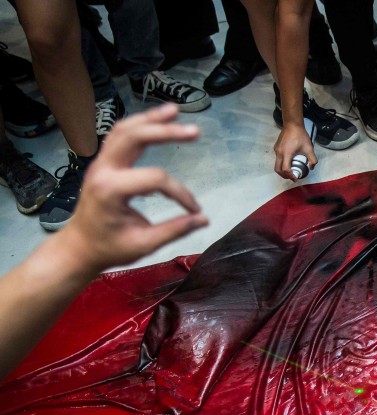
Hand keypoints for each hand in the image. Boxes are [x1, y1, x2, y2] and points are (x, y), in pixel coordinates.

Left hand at [59, 104, 207, 273]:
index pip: (156, 179)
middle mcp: (103, 170)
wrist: (78, 247)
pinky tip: (156, 121)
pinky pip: (119, 136)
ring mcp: (100, 163)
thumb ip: (174, 230)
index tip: (194, 210)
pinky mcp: (103, 163)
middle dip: (165, 131)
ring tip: (175, 111)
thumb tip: (204, 220)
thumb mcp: (143, 244)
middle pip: (135, 137)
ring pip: (124, 129)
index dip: (180, 193)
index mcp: (111, 190)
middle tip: (195, 131)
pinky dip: (138, 125)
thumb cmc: (109, 248)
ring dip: (150, 119)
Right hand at [274, 122, 315, 180]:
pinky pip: (277, 159)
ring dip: (282, 170)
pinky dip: (281, 164)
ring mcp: (276, 150)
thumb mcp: (309, 148)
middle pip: (278, 169)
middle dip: (284, 176)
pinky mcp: (276, 147)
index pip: (285, 169)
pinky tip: (289, 162)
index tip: (295, 178)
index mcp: (286, 154)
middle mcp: (279, 153)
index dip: (290, 175)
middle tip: (291, 177)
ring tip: (290, 171)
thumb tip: (312, 168)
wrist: (292, 124)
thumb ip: (312, 159)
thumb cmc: (300, 136)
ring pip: (276, 164)